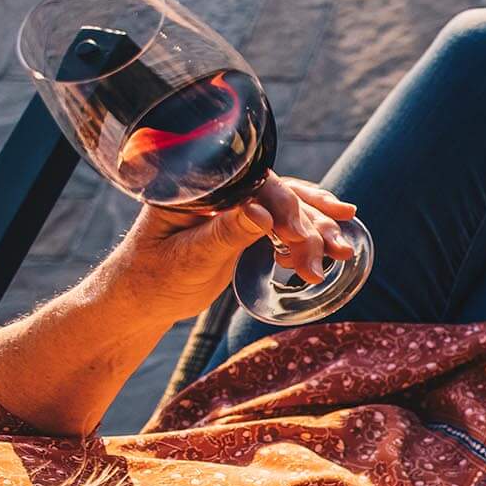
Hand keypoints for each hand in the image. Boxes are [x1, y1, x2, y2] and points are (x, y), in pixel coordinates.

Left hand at [107, 174, 358, 320]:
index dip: (283, 206)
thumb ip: (225, 233)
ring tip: (345, 252)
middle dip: (311, 221)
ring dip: (318, 229)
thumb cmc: (152, 278)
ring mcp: (233, 206)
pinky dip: (307, 236)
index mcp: (197, 187)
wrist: (141, 300)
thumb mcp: (188, 258)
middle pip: (276, 193)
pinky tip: (331, 245)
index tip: (300, 236)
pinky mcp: (243, 225)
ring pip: (286, 209)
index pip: (251, 184)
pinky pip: (282, 224)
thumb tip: (264, 214)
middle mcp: (219, 190)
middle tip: (336, 250)